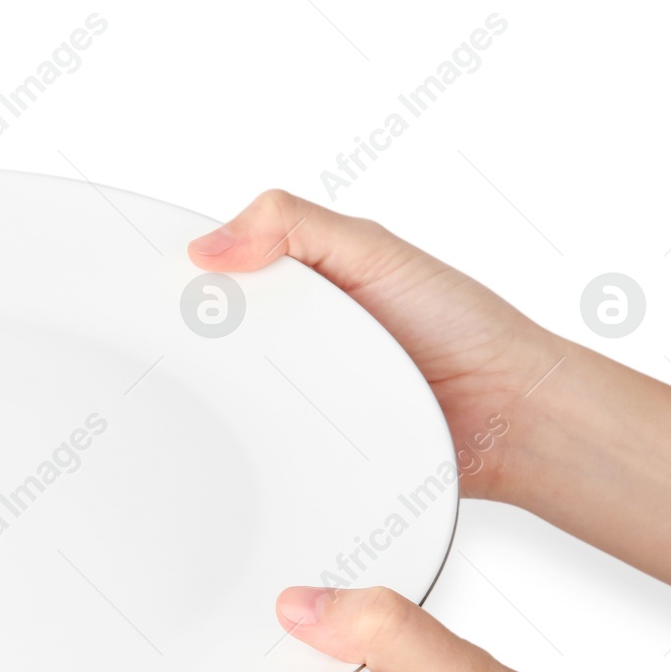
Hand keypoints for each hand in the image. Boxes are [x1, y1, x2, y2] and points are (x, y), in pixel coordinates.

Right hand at [189, 191, 564, 500]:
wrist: (507, 412)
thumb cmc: (460, 325)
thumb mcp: (373, 249)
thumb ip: (294, 226)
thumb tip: (210, 244)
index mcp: (304, 280)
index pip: (224, 269)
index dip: (190, 273)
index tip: (162, 281)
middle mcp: (295, 336)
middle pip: (216, 336)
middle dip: (195, 338)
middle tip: (179, 340)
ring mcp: (299, 393)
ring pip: (232, 393)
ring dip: (222, 394)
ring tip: (215, 388)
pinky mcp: (307, 445)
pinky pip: (263, 442)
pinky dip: (251, 439)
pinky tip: (245, 433)